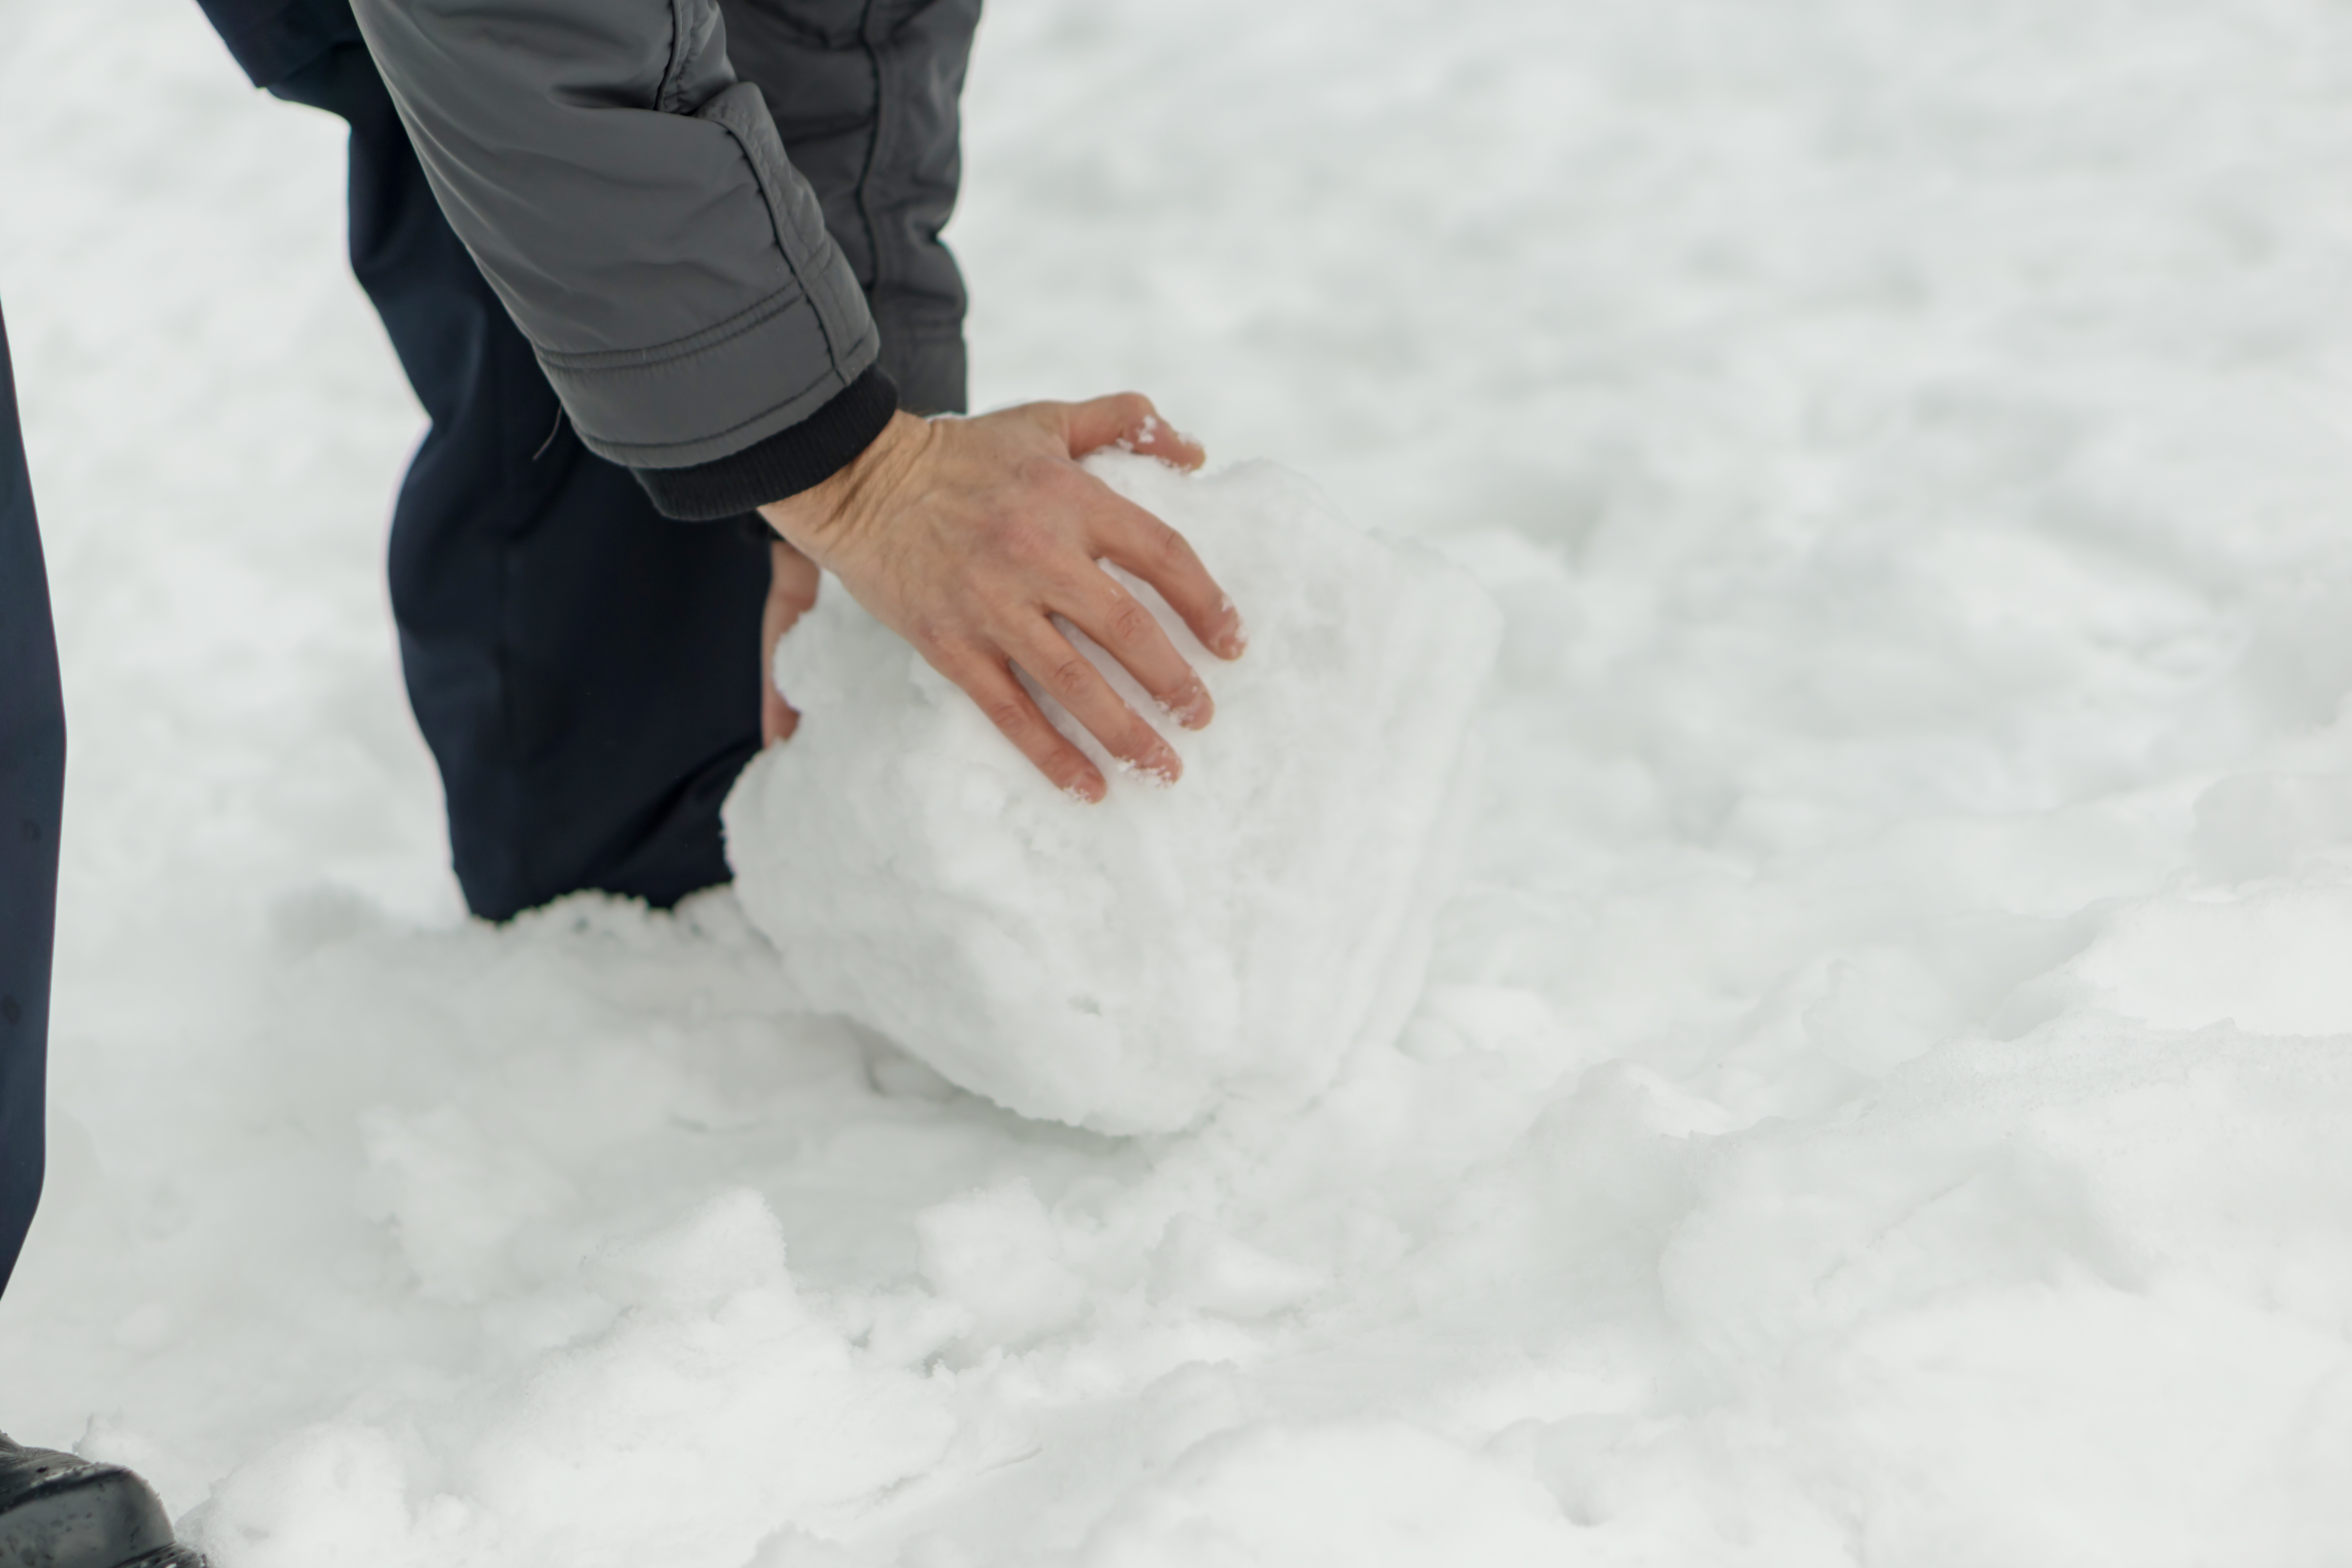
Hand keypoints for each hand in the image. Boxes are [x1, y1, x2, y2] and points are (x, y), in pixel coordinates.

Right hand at [757, 393, 1246, 800]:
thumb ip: (1124, 421)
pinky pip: (1010, 712)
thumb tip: (1197, 453)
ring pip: (1074, 683)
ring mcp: (992, 606)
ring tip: (1164, 767)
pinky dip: (1052, 756)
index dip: (1206, 604)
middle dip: (1174, 683)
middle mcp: (1037, 555)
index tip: (1231, 643)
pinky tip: (1089, 788)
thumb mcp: (1047, 421)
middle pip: (1127, 630)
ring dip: (1126, 733)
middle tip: (1202, 716)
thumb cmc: (962, 453)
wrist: (860, 478)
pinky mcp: (951, 645)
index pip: (1162, 557)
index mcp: (1071, 500)